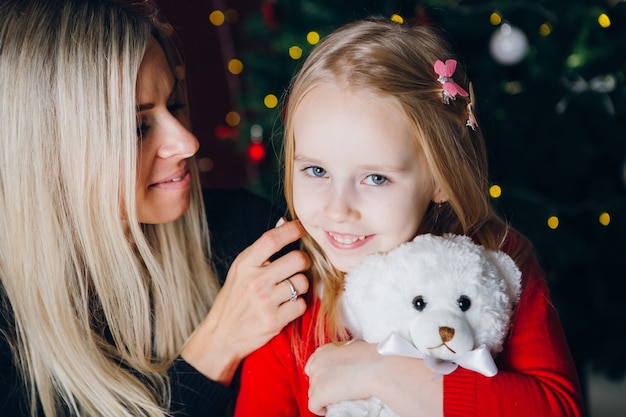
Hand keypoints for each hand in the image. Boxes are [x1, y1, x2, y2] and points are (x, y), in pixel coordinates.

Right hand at [181, 219, 309, 384]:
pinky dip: (298, 305)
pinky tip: (287, 305)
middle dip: (305, 260)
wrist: (221, 336)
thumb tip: (283, 222)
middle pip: (297, 259)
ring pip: (302, 282)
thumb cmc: (233, 300)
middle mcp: (255, 281)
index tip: (302, 227)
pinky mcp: (274, 321)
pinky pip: (301, 305)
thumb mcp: (240, 271)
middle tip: (300, 265)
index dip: (292, 230)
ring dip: (301, 285)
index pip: (272, 239)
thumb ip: (261, 250)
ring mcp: (265, 301)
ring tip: (290, 289)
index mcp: (245, 264)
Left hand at [305, 341, 378, 414]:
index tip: (329, 379)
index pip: (313, 364)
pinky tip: (328, 409)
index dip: (321, 374)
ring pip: (312, 393)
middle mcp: (316, 364)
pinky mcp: (319, 394)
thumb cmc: (371, 357)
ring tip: (336, 399)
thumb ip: (342, 356)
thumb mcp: (352, 348)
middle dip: (322, 385)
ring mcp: (316, 379)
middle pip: (312, 379)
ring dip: (323, 397)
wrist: (377, 368)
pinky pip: (313, 406)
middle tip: (335, 390)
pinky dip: (320, 409)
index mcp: (324, 351)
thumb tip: (347, 364)